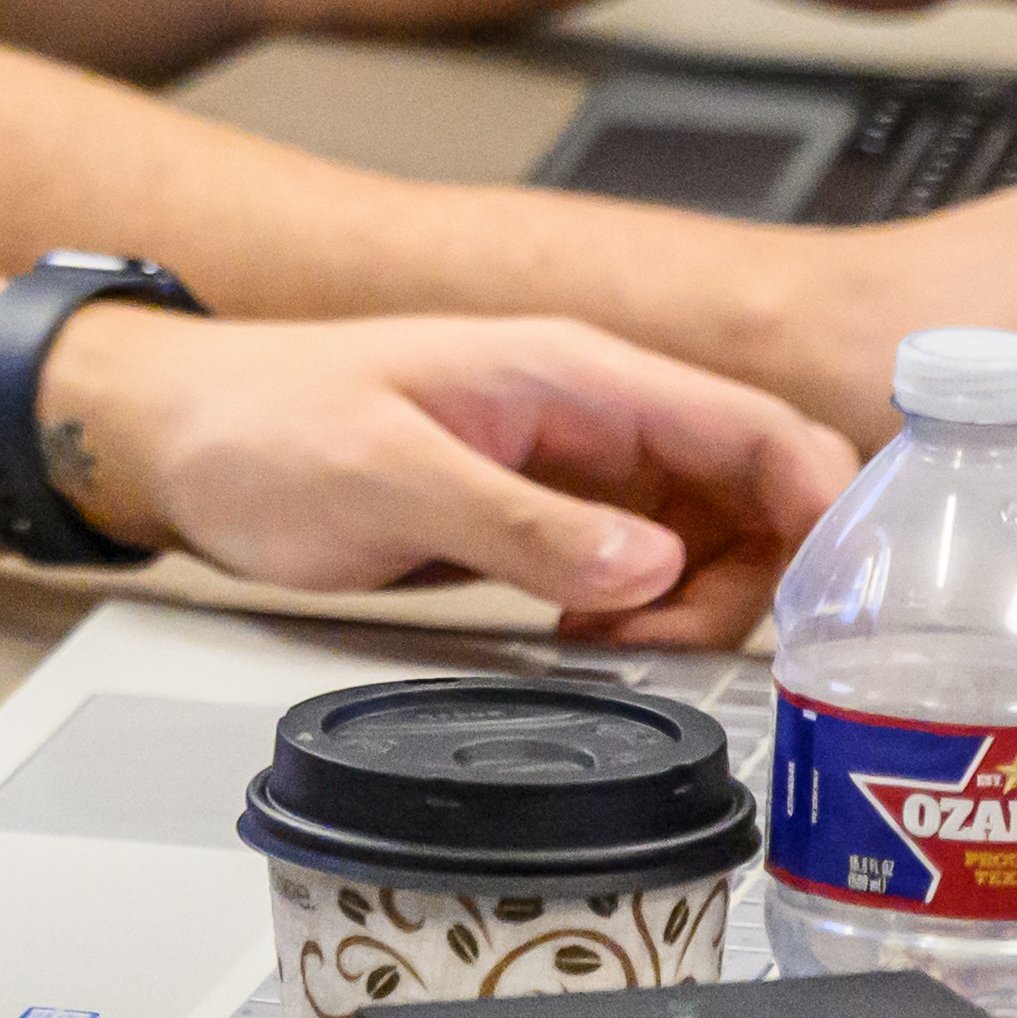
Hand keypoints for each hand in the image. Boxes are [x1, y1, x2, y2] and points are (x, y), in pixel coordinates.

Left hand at [52, 305, 851, 647]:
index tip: (839, 594)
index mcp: (572, 373)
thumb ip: (521, 520)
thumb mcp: (385, 474)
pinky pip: (640, 567)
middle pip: (751, 494)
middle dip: (753, 580)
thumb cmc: (259, 426)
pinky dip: (643, 613)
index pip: (750, 424)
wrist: (177, 439)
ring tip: (615, 641)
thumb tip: (649, 563)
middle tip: (678, 644)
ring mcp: (570, 468)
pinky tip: (591, 638)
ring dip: (695, 605)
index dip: (820, 503)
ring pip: (706, 539)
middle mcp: (590, 415)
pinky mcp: (540, 518)